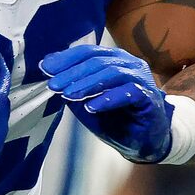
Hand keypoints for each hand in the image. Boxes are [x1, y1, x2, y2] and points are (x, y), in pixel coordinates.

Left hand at [42, 42, 172, 162]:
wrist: (145, 142)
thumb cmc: (117, 120)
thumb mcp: (88, 103)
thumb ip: (74, 89)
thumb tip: (52, 77)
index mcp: (114, 60)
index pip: (88, 52)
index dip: (66, 58)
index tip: (45, 67)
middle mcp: (129, 64)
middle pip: (98, 61)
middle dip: (73, 72)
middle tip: (54, 84)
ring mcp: (141, 79)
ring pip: (112, 73)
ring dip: (88, 84)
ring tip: (69, 95)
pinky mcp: (149, 97)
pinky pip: (128, 92)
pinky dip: (108, 98)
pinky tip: (91, 106)